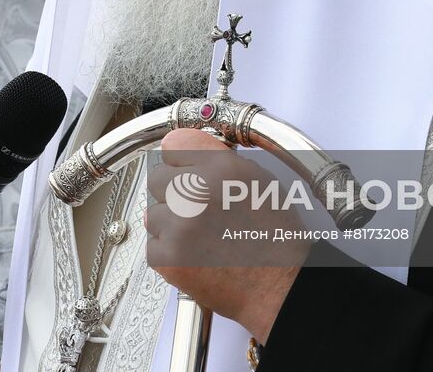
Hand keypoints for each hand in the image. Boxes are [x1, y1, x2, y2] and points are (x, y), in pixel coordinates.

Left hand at [144, 129, 306, 342]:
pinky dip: (169, 252)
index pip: (173, 144)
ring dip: (170, 224)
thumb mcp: (258, 180)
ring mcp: (178, 225)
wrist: (279, 287)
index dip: (181, 161)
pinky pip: (153, 245)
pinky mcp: (168, 257)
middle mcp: (197, 192)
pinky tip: (195, 255)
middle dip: (173, 192)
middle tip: (195, 210)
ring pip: (153, 213)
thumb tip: (180, 146)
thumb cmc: (275, 238)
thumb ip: (217, 158)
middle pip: (157, 178)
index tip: (186, 172)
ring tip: (201, 238)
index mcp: (221, 168)